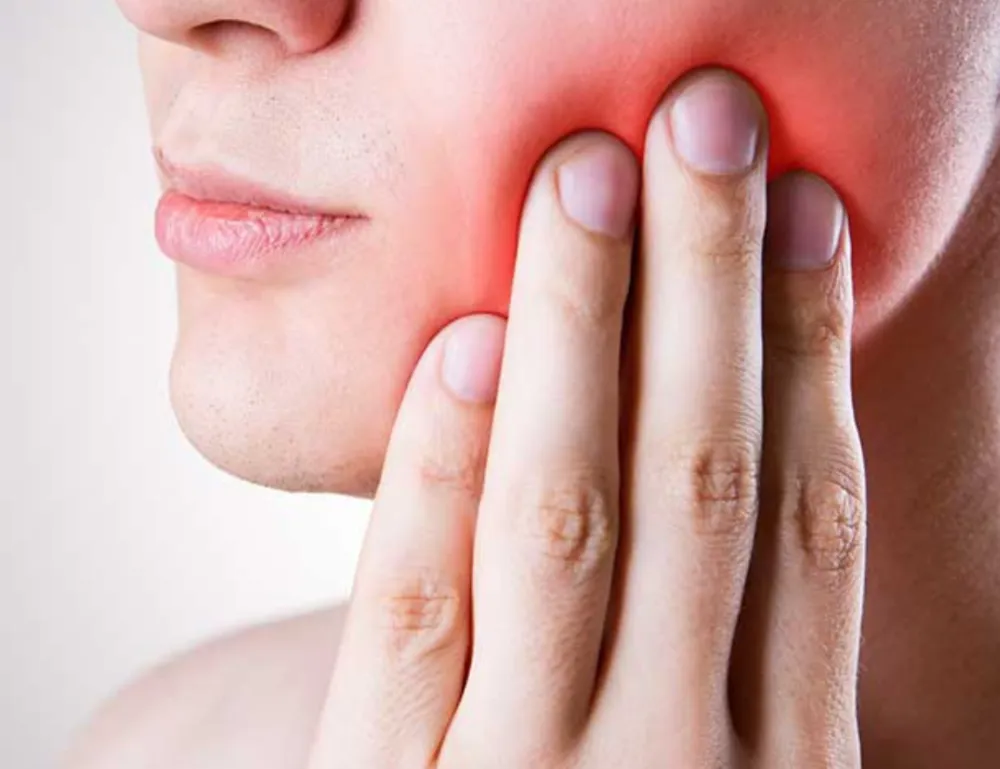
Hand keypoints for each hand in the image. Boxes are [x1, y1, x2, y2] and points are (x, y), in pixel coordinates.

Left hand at [308, 67, 865, 767]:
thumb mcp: (711, 768)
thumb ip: (734, 651)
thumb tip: (772, 442)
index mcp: (775, 760)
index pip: (801, 515)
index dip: (809, 350)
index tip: (805, 210)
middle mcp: (673, 767)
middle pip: (699, 481)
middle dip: (708, 287)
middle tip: (707, 124)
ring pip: (565, 518)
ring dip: (583, 330)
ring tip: (591, 176)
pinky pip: (411, 616)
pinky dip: (440, 469)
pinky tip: (468, 341)